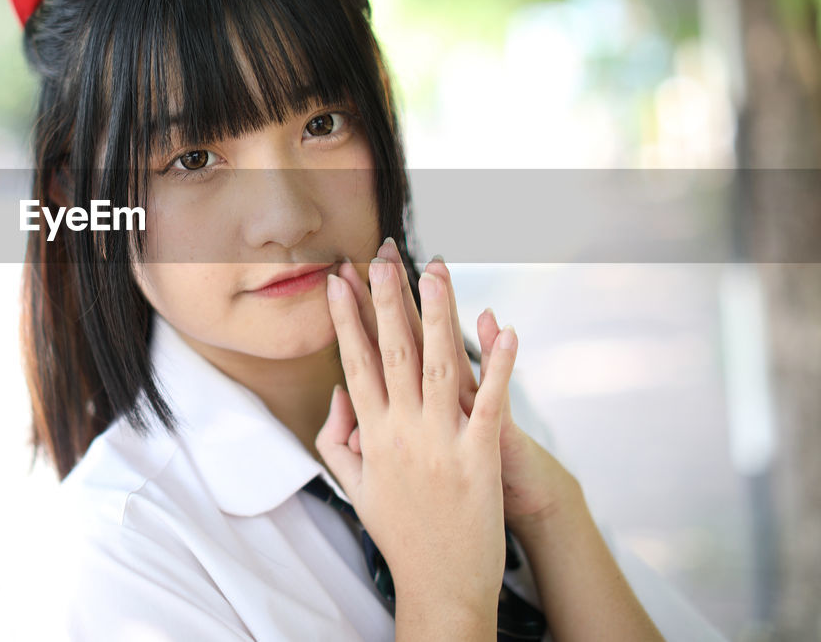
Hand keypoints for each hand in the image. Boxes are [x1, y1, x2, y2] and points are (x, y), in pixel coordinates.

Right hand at [337, 242, 579, 534]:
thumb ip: (337, 438)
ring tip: (436, 270)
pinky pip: (491, 402)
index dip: (347, 319)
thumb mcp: (355, 486)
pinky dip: (499, 365)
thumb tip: (339, 393)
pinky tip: (504, 329)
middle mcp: (403, 430)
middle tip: (382, 256)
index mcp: (372, 435)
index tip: (339, 281)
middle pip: (394, 351)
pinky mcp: (480, 456)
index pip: (355, 362)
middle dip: (386, 299)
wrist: (440, 584)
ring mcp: (442, 440)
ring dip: (439, 313)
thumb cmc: (399, 533)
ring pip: (440, 364)